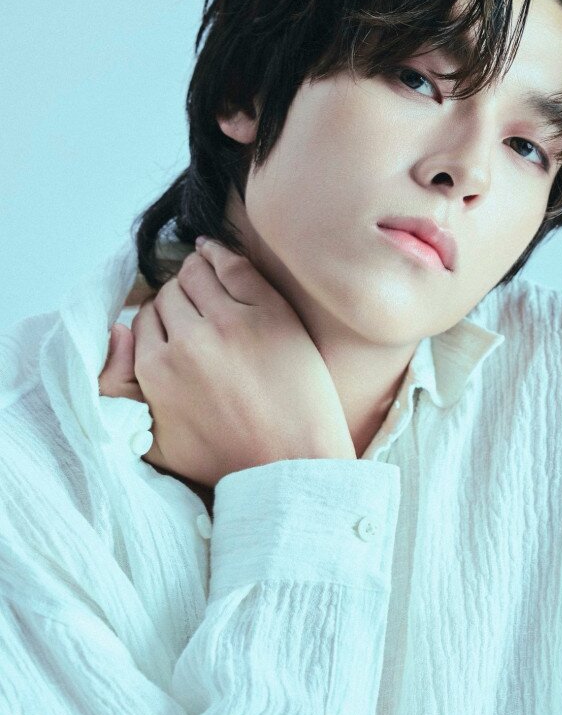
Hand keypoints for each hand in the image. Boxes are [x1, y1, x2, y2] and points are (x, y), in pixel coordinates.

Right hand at [98, 238, 355, 487]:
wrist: (292, 464)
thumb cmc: (226, 460)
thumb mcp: (153, 443)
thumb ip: (118, 391)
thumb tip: (116, 329)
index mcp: (154, 369)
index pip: (145, 319)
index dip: (160, 319)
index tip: (175, 322)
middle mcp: (187, 341)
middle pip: (170, 295)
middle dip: (178, 297)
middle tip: (194, 304)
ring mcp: (229, 323)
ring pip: (196, 274)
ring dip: (195, 271)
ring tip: (202, 273)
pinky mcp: (270, 313)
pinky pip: (234, 265)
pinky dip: (219, 253)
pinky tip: (214, 251)